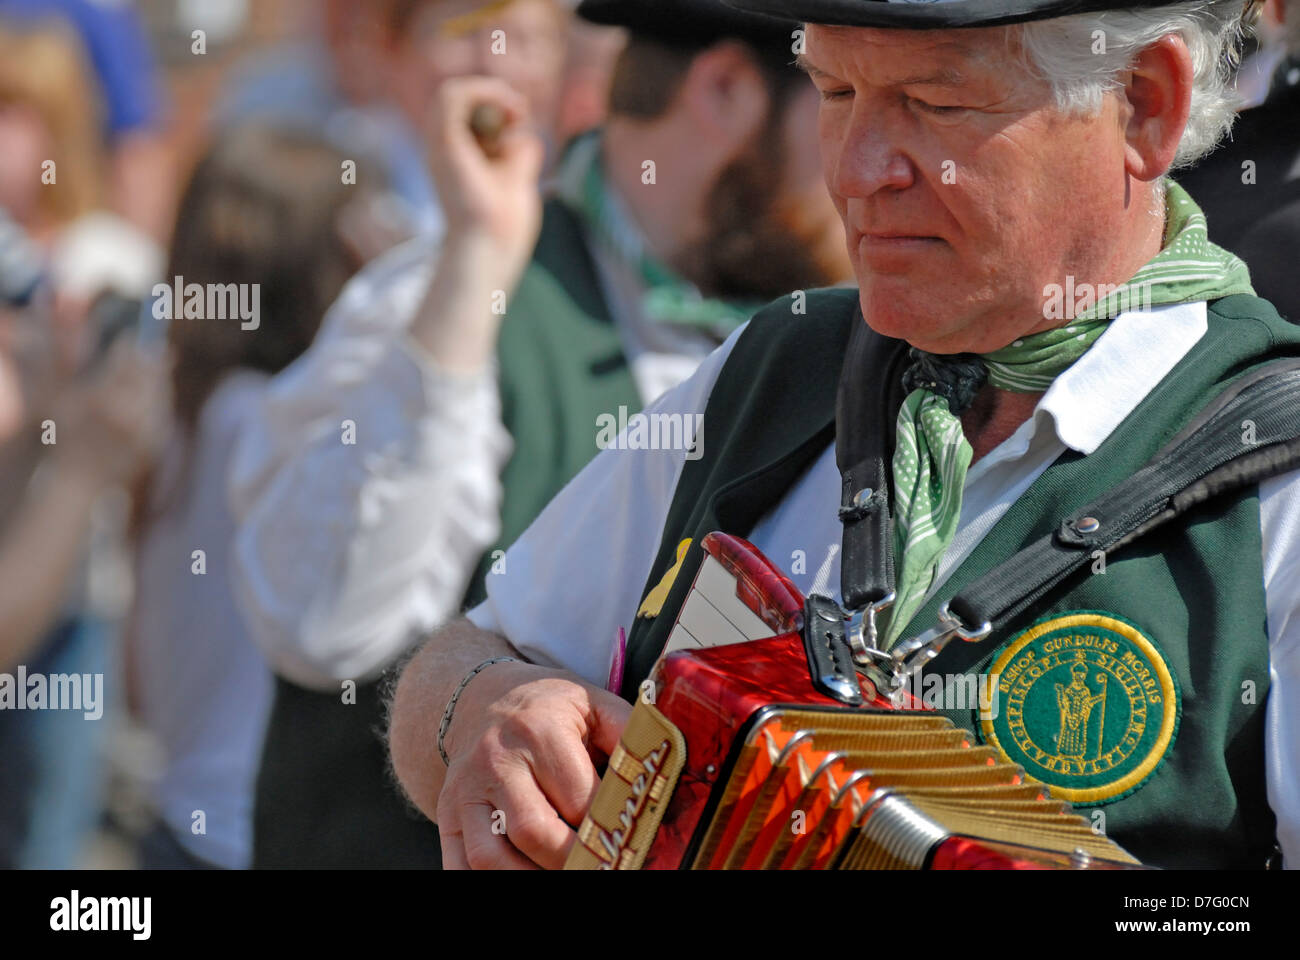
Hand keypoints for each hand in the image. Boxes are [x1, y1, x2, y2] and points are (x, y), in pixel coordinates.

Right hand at [49, 341, 170, 489]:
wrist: (81, 479)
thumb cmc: (68, 434)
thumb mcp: (67, 399)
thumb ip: (88, 369)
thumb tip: (113, 343)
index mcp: (101, 401)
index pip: (125, 361)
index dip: (129, 346)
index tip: (130, 336)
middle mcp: (127, 415)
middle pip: (148, 373)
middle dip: (148, 357)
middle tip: (149, 346)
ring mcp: (145, 430)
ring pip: (160, 390)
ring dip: (157, 375)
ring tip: (152, 365)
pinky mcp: (156, 441)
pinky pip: (162, 410)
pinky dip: (158, 397)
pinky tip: (151, 392)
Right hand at [425, 75, 544, 286]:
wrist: (490, 246)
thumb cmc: (504, 225)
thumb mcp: (519, 180)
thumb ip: (520, 156)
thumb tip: (526, 136)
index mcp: (456, 159)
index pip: (467, 114)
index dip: (495, 105)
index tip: (520, 117)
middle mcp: (442, 150)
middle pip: (457, 100)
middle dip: (492, 95)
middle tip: (520, 111)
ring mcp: (438, 146)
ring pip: (451, 93)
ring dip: (489, 91)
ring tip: (515, 108)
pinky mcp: (443, 144)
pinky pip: (451, 96)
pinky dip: (481, 91)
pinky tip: (507, 105)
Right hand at [438, 660, 631, 869]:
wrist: (485, 699)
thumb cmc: (551, 708)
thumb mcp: (594, 703)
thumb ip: (629, 734)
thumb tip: (661, 770)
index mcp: (539, 728)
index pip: (579, 798)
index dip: (607, 828)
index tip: (628, 844)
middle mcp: (497, 759)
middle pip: (535, 831)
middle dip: (574, 860)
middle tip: (601, 864)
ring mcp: (466, 790)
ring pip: (491, 857)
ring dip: (532, 877)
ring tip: (566, 871)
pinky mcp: (448, 814)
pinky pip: (459, 865)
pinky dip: (488, 882)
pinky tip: (524, 876)